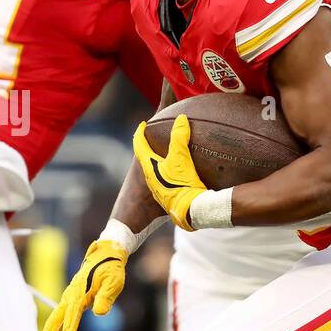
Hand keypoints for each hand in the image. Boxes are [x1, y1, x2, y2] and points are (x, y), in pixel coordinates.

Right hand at [38, 239, 127, 330]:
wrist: (105, 255)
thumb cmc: (111, 269)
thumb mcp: (113, 282)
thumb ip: (105, 297)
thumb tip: (100, 312)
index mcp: (79, 293)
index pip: (72, 316)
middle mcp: (70, 296)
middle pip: (55, 320)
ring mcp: (68, 298)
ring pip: (54, 319)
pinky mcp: (71, 299)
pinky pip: (60, 317)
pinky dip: (55, 329)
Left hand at [133, 114, 205, 229]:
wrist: (190, 211)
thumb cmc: (181, 184)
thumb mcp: (180, 158)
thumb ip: (179, 137)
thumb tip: (181, 119)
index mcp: (148, 167)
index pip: (139, 145)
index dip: (140, 132)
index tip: (142, 125)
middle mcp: (151, 178)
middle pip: (146, 158)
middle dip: (149, 147)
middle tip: (155, 138)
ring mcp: (159, 190)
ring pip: (155, 170)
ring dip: (159, 161)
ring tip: (168, 155)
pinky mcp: (169, 198)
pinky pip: (165, 180)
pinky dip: (169, 172)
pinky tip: (181, 174)